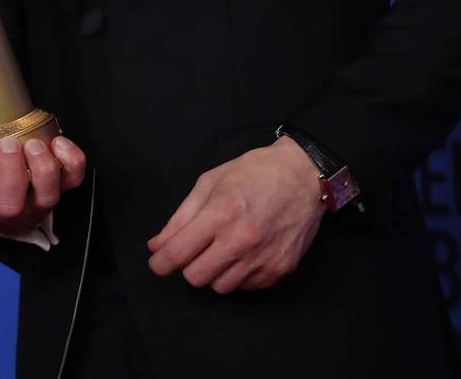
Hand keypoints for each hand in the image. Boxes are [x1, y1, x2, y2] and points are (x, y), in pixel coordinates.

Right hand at [0, 120, 86, 233]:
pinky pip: (72, 180)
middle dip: (12, 174)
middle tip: (9, 143)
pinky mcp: (58, 188)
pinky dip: (72, 161)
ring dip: (42, 169)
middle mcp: (6, 215)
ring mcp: (35, 203)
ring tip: (34, 144)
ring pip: (47, 197)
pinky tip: (59, 141)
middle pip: (13, 207)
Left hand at [147, 135, 324, 292]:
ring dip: (214, 271)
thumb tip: (158, 245)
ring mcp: (262, 258)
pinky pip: (246, 287)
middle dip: (188, 266)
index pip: (179, 253)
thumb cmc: (255, 172)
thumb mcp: (211, 182)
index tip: (157, 262)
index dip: (160, 262)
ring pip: (220, 287)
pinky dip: (239, 275)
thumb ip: (182, 216)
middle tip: (195, 250)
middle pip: (196, 277)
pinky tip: (244, 253)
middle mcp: (241, 240)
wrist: (303, 175)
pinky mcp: (279, 269)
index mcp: (221, 213)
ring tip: (223, 247)